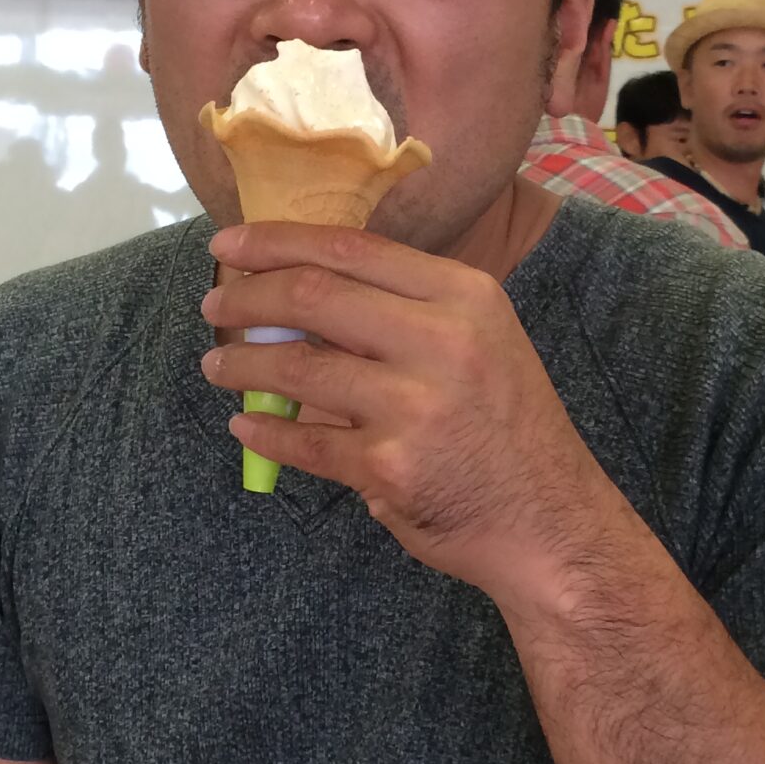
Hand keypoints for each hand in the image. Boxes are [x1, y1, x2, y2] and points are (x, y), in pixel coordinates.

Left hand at [200, 222, 615, 602]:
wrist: (550, 522)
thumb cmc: (508, 429)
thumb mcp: (481, 343)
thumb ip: (407, 312)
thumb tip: (303, 290)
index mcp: (463, 295)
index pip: (350, 248)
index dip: (276, 241)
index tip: (229, 245)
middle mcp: (442, 339)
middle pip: (312, 295)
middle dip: (246, 296)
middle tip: (214, 305)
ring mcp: (414, 404)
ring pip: (297, 366)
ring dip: (242, 363)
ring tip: (218, 365)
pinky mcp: (388, 466)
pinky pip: (304, 440)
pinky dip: (265, 431)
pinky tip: (246, 424)